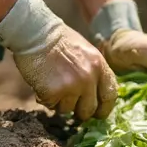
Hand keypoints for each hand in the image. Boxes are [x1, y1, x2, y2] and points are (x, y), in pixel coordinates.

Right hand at [0, 0, 117, 120]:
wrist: (35, 32)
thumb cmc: (58, 40)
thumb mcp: (86, 52)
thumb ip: (94, 72)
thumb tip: (97, 95)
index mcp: (99, 65)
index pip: (110, 95)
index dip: (104, 108)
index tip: (97, 113)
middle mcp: (89, 77)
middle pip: (89, 110)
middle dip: (80, 111)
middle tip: (70, 104)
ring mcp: (72, 86)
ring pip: (68, 110)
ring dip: (59, 102)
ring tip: (52, 84)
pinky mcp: (54, 92)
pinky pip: (51, 106)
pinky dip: (45, 99)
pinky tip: (42, 83)